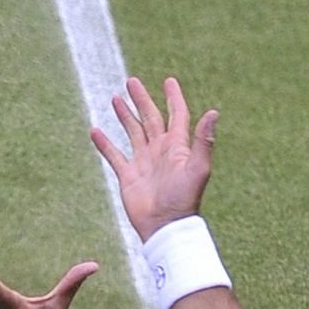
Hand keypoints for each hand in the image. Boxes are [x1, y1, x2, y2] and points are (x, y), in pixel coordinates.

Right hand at [91, 76, 218, 241]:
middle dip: (141, 99)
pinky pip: (114, 155)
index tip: (169, 81)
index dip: (173, 98)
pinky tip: (95, 131)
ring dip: (125, 115)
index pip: (176, 115)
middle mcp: (159, 151)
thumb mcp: (197, 168)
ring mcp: (143, 162)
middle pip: (150, 118)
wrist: (164, 226)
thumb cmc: (184, 199)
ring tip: (115, 98)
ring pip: (132, 132)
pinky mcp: (128, 176)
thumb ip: (203, 140)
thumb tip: (214, 111)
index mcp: (177, 146)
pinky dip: (104, 143)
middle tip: (132, 82)